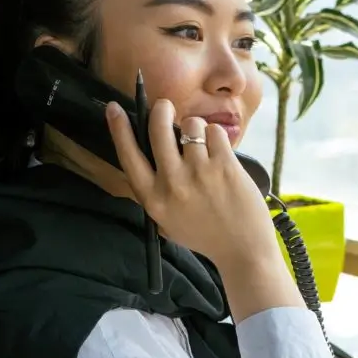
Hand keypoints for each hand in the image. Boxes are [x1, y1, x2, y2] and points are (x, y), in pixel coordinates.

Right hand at [106, 100, 277, 270]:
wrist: (243, 250)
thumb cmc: (204, 235)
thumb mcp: (166, 221)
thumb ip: (155, 191)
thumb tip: (148, 151)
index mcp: (153, 199)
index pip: (128, 156)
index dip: (118, 129)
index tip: (114, 109)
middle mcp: (172, 183)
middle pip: (158, 128)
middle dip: (161, 110)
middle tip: (166, 107)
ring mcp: (199, 172)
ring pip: (191, 125)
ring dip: (195, 128)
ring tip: (202, 144)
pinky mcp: (225, 166)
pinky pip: (215, 132)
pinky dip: (217, 137)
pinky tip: (220, 153)